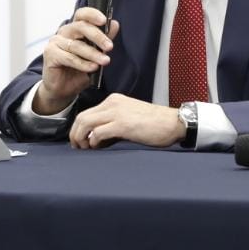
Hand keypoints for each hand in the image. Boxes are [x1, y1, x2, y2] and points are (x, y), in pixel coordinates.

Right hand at [34, 7, 120, 114]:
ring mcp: (55, 42)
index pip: (82, 14)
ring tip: (105, 61)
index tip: (104, 20)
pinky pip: (69, 57)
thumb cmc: (79, 70)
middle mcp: (64, 32)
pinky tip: (92, 67)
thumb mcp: (95, 54)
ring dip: (93, 54)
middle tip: (110, 47)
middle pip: (81, 27)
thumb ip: (103, 40)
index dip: (93, 14)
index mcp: (75, 28)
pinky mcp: (50, 54)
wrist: (64, 89)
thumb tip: (114, 24)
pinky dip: (83, 63)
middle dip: (98, 37)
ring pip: (77, 45)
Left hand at [68, 94, 185, 149]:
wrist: (173, 123)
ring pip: (85, 123)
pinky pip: (98, 132)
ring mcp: (117, 112)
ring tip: (85, 149)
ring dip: (81, 138)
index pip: (87, 112)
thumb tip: (96, 138)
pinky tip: (98, 147)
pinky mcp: (122, 124)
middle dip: (75, 134)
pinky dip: (94, 142)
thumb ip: (112, 123)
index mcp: (114, 100)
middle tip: (78, 147)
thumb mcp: (129, 117)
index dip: (78, 128)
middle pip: (81, 117)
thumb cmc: (154, 124)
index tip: (80, 141)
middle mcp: (113, 103)